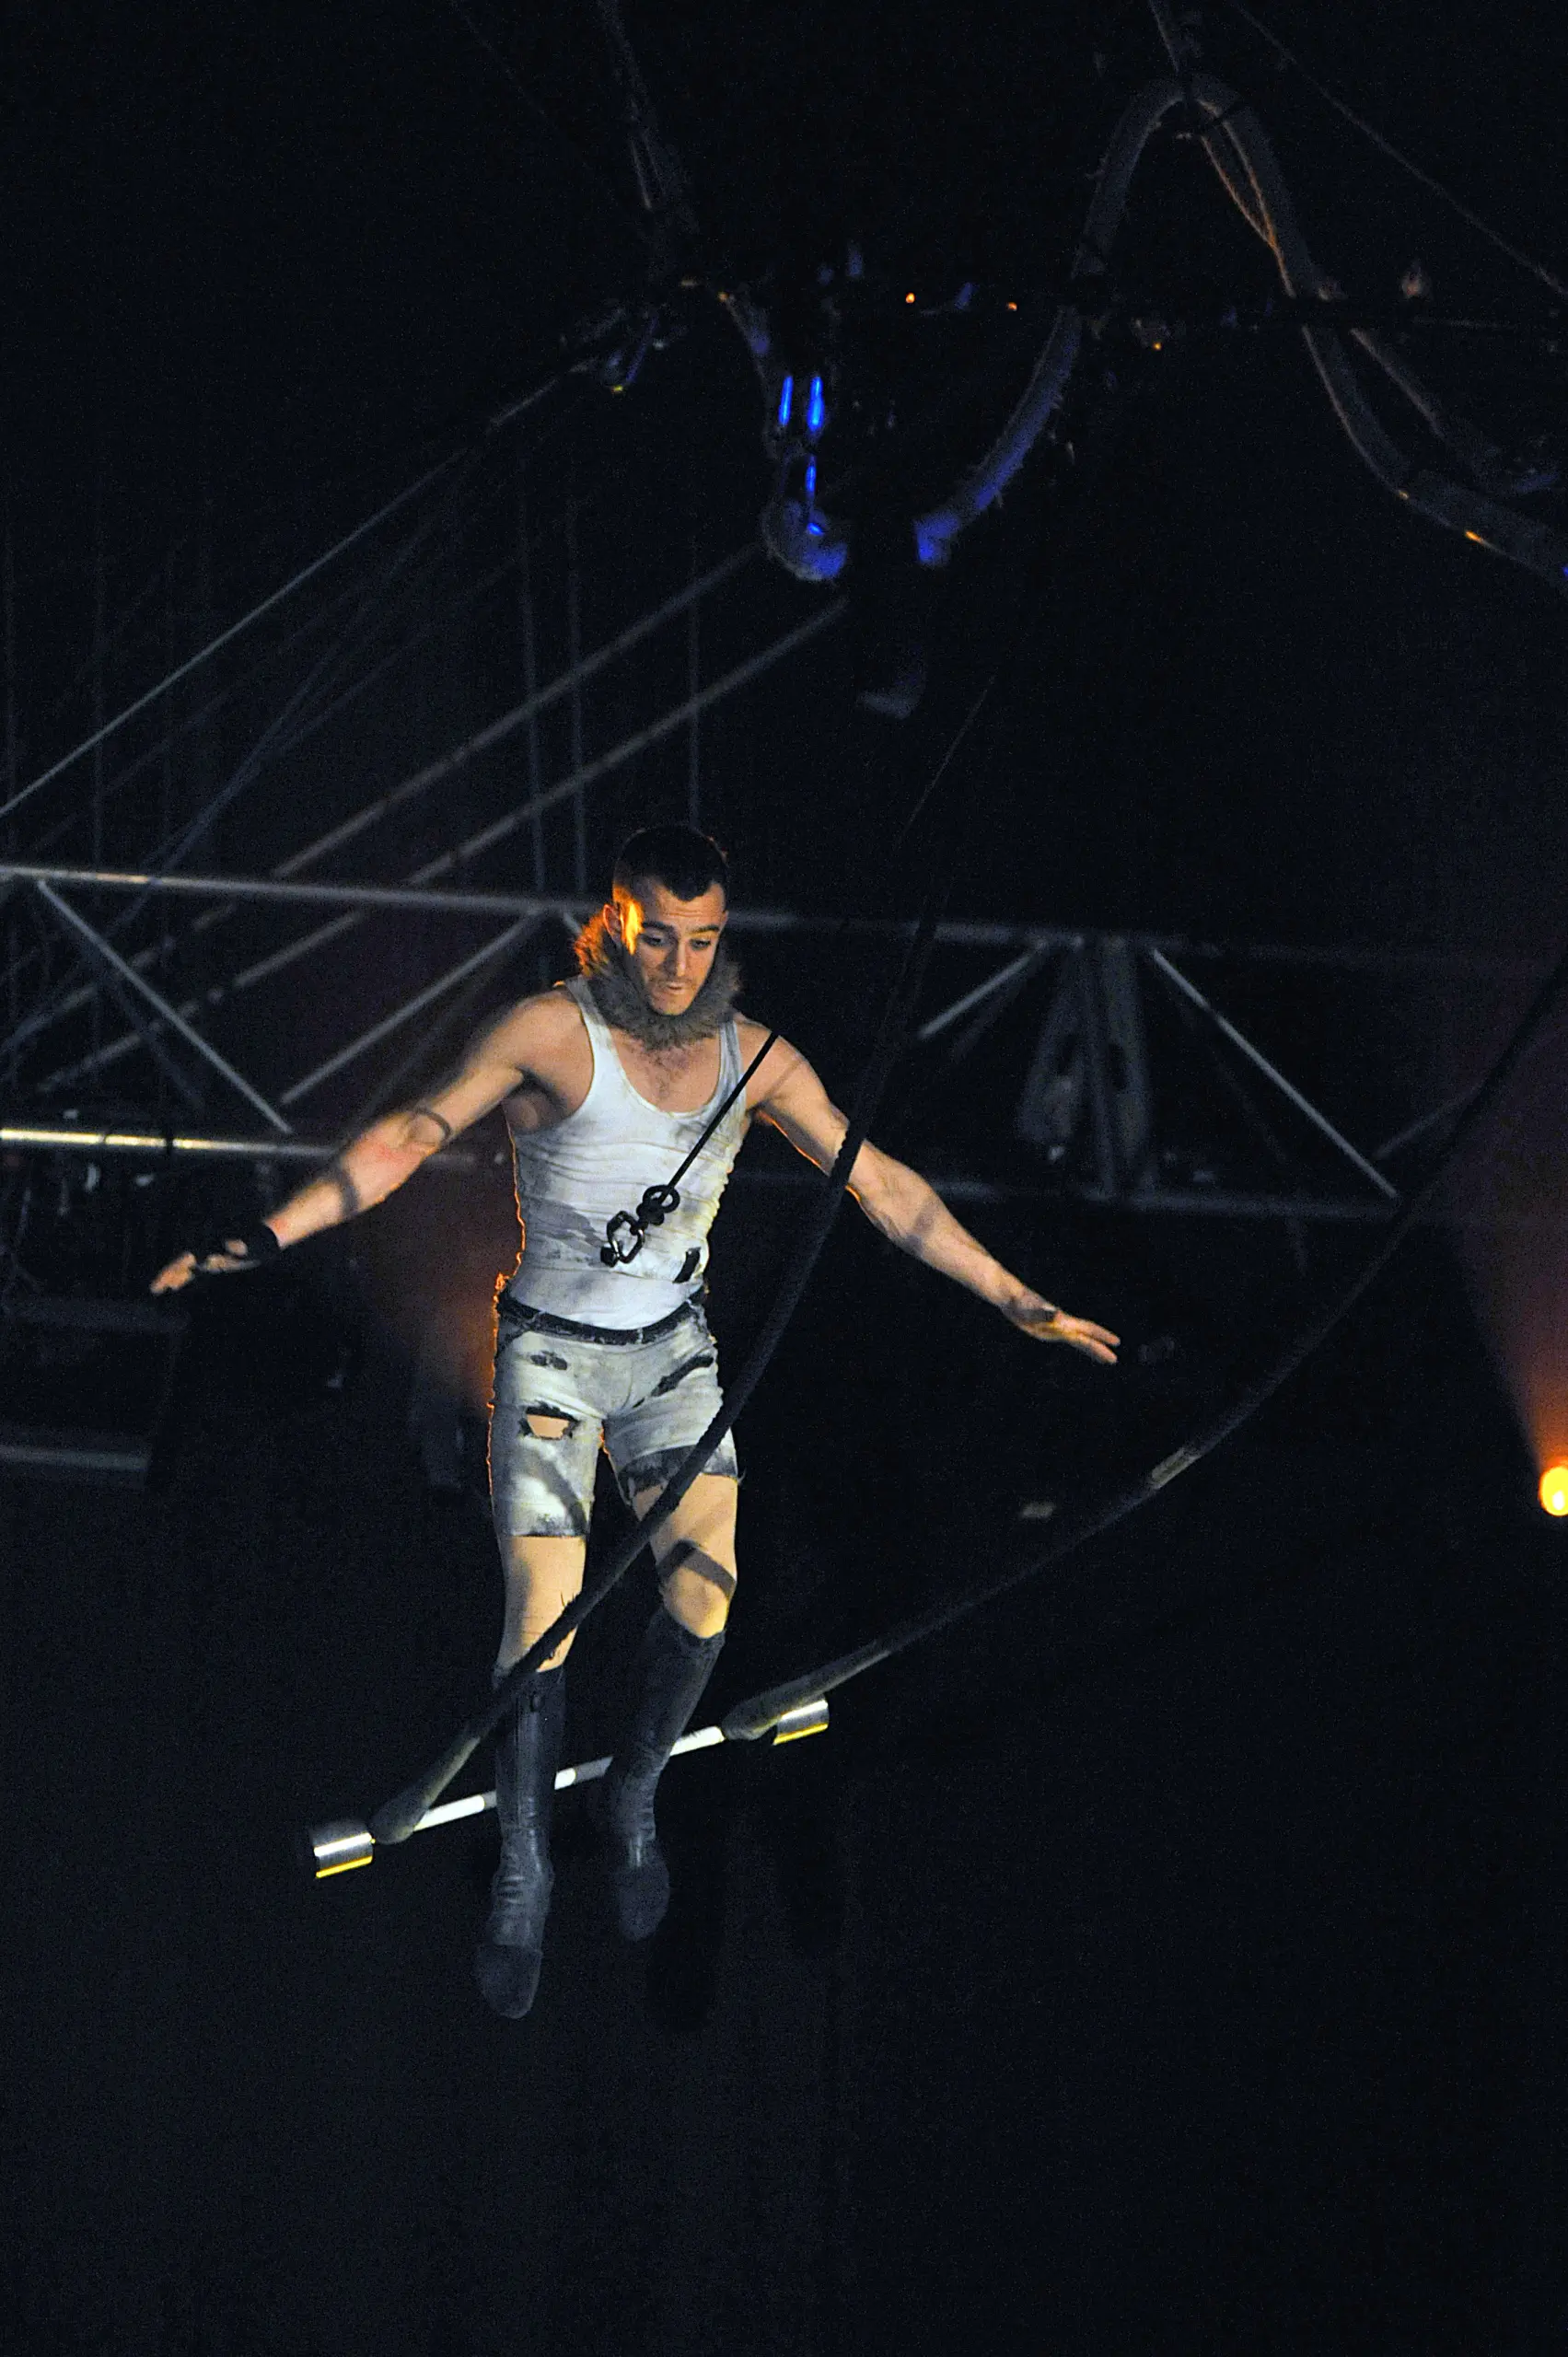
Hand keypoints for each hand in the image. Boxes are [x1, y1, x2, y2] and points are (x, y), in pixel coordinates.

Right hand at [150, 1224, 278, 1293]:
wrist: (266, 1238)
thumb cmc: (259, 1242)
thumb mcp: (251, 1244)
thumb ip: (239, 1245)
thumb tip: (230, 1244)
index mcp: (211, 1249)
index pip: (186, 1261)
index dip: (172, 1271)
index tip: (162, 1281)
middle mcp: (207, 1251)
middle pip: (182, 1264)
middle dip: (167, 1276)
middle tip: (153, 1289)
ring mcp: (210, 1256)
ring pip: (187, 1268)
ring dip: (173, 1278)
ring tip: (160, 1289)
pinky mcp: (216, 1262)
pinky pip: (195, 1271)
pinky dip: (185, 1277)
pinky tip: (177, 1285)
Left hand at [1005, 1294, 1119, 1364]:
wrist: (1011, 1297)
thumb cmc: (1022, 1304)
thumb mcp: (1033, 1311)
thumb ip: (1045, 1312)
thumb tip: (1057, 1314)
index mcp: (1063, 1322)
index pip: (1087, 1331)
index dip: (1101, 1337)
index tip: (1116, 1342)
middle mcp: (1063, 1324)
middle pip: (1086, 1338)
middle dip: (1100, 1348)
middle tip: (1113, 1360)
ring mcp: (1057, 1327)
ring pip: (1078, 1340)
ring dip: (1090, 1349)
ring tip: (1102, 1359)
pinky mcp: (1048, 1330)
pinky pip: (1067, 1339)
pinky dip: (1077, 1344)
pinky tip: (1081, 1345)